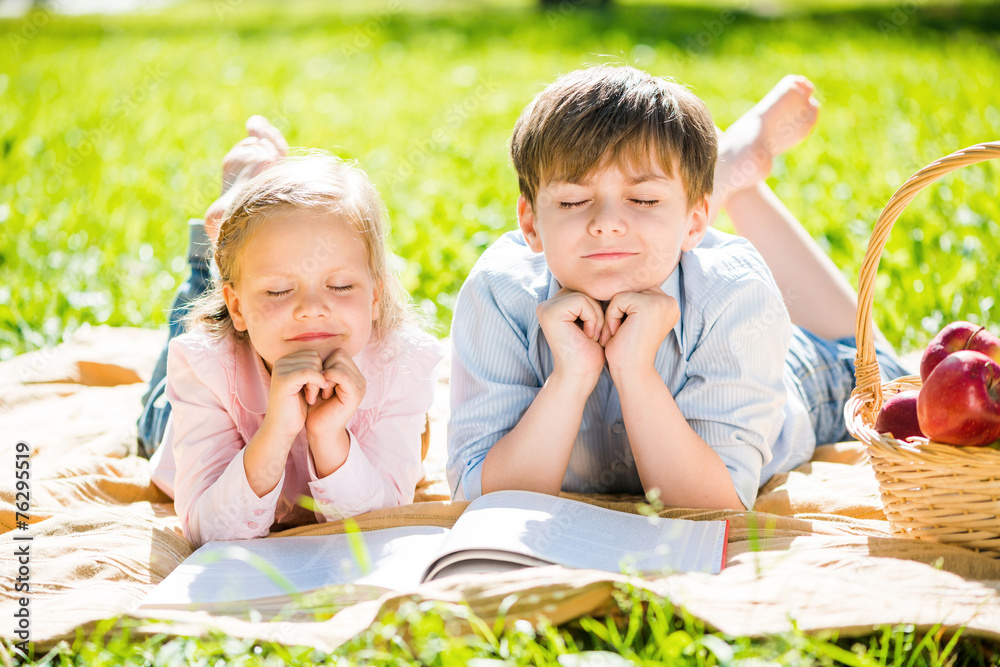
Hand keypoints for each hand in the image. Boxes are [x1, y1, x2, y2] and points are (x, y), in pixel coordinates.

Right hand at [261, 350, 327, 441]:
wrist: (281, 427)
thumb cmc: (295, 408)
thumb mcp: (305, 385)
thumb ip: (311, 370)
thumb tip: (332, 356)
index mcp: (285, 361)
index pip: (313, 355)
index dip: (320, 371)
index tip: (316, 388)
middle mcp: (281, 362)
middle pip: (314, 358)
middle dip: (319, 376)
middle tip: (313, 394)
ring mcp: (281, 370)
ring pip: (313, 365)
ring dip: (317, 382)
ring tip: (310, 397)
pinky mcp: (284, 380)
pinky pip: (309, 373)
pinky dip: (316, 384)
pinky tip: (312, 397)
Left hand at [305, 349, 365, 466]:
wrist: (319, 429)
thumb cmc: (316, 406)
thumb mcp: (319, 381)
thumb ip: (323, 366)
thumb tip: (315, 349)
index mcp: (352, 374)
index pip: (339, 352)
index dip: (324, 362)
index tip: (316, 380)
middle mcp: (359, 378)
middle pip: (340, 354)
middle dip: (324, 367)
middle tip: (318, 387)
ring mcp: (360, 386)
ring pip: (340, 362)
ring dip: (325, 375)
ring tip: (322, 392)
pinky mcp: (356, 394)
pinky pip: (343, 375)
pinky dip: (329, 379)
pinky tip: (325, 393)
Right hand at [537, 288, 605, 388]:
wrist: (581, 376)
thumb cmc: (590, 353)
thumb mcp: (591, 320)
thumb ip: (589, 300)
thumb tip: (605, 279)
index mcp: (554, 304)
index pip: (584, 289)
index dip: (596, 307)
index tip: (595, 330)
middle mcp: (546, 304)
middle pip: (584, 289)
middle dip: (597, 310)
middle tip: (595, 334)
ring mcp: (546, 307)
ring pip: (584, 295)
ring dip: (596, 316)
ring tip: (592, 336)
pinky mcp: (551, 312)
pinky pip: (582, 301)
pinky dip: (593, 319)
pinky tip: (588, 335)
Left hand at [601, 289, 678, 379]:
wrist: (631, 372)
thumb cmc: (627, 349)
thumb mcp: (633, 319)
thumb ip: (633, 299)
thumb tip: (617, 277)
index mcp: (668, 304)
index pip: (636, 290)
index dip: (624, 308)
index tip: (625, 330)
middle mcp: (669, 301)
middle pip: (630, 289)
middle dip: (619, 309)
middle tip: (620, 333)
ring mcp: (661, 302)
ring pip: (623, 293)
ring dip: (614, 314)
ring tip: (618, 333)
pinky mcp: (648, 305)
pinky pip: (617, 299)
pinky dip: (611, 316)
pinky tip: (617, 333)